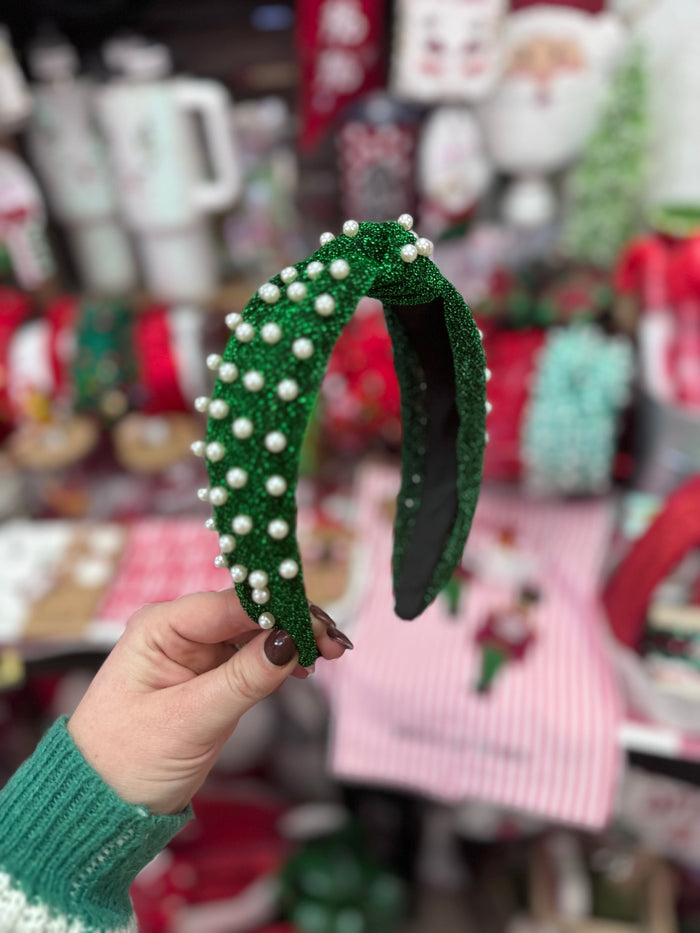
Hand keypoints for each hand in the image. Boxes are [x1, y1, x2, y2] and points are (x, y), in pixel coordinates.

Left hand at [68, 590, 350, 814]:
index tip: (316, 623)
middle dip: (293, 622)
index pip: (231, 603)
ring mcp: (197, 652)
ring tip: (331, 653)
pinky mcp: (210, 675)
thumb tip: (290, 640)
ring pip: (257, 632)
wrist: (101, 804)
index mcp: (161, 626)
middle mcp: (180, 630)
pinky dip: (281, 658)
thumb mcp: (190, 720)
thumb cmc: (126, 760)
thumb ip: (243, 678)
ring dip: (294, 640)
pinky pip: (253, 656)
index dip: (278, 608)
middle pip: (249, 612)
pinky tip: (306, 666)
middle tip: (334, 642)